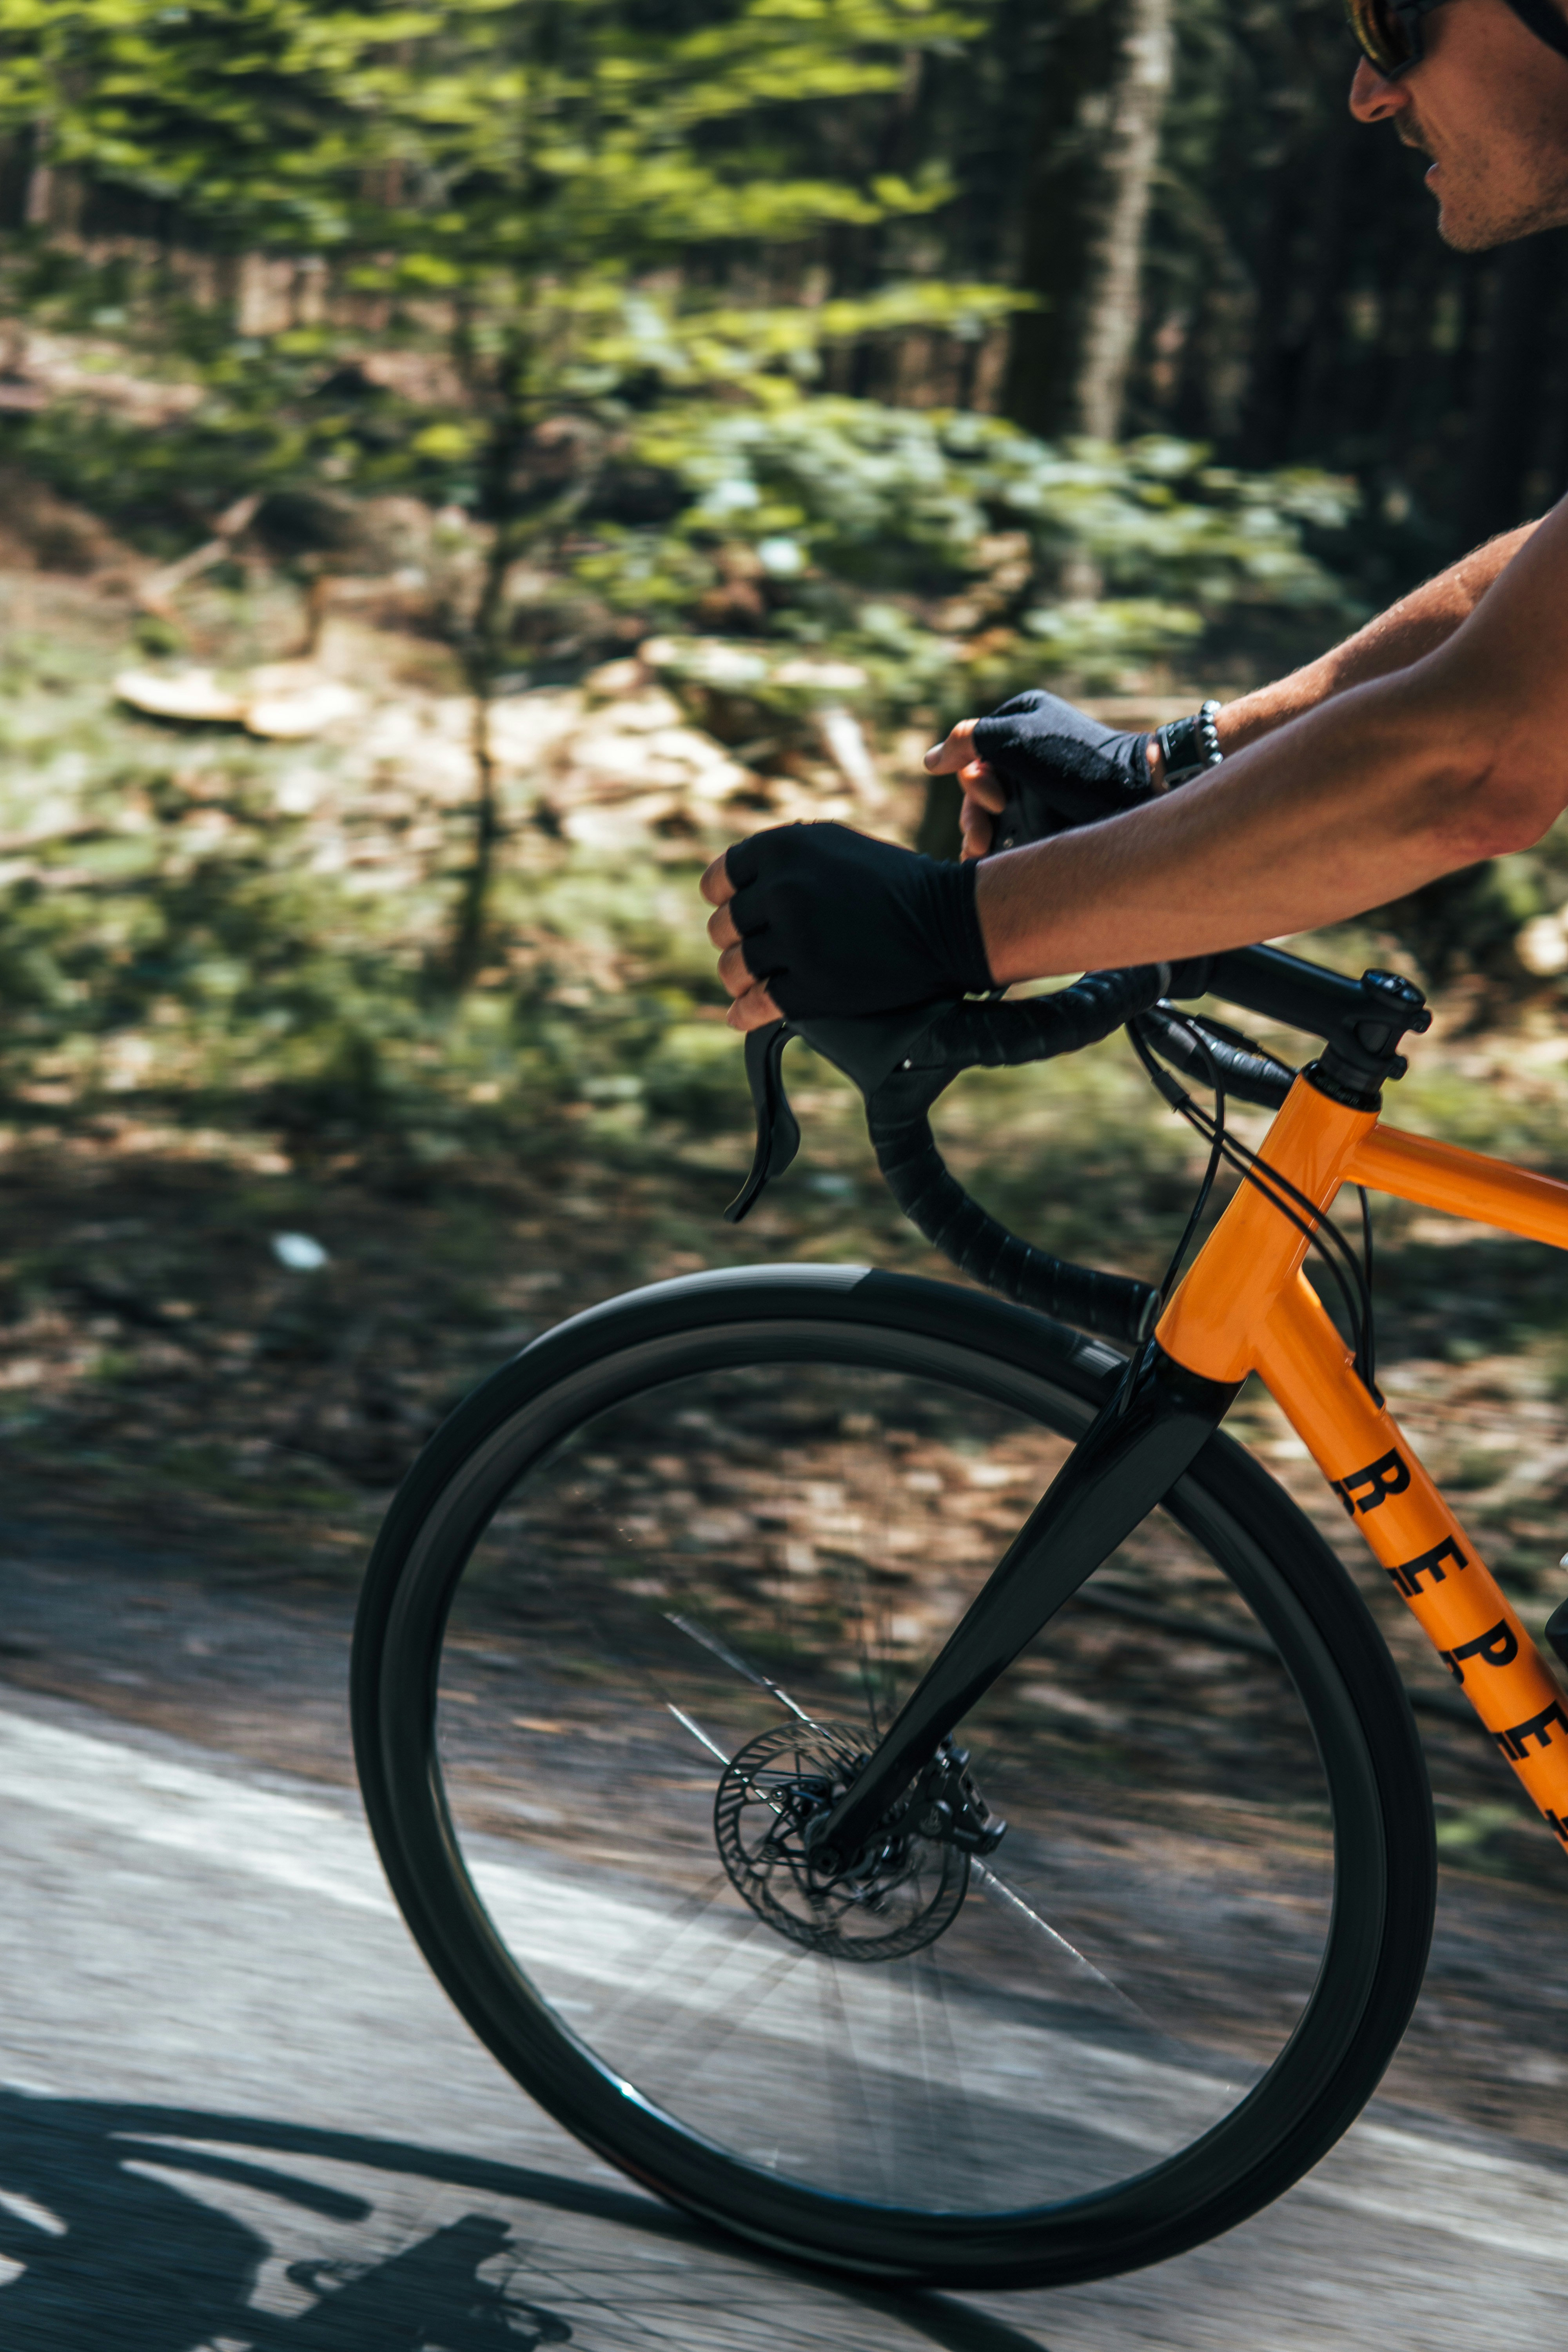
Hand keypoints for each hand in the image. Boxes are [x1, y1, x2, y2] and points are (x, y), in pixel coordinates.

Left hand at [700, 822, 992, 1030]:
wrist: (949, 922)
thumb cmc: (896, 884)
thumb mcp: (836, 848)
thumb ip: (786, 859)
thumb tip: (735, 884)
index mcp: (784, 849)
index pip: (719, 880)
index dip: (722, 899)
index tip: (733, 911)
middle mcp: (783, 890)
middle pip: (722, 927)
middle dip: (734, 940)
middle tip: (752, 949)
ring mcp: (796, 942)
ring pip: (733, 968)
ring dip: (739, 978)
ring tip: (751, 982)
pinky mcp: (811, 988)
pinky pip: (755, 1006)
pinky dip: (744, 1013)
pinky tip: (741, 1015)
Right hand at [924, 690, 1166, 856]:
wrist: (1132, 793)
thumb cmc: (1074, 763)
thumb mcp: (1015, 738)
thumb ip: (968, 740)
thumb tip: (930, 761)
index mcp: (1018, 720)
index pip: (970, 750)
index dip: (972, 779)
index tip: (996, 800)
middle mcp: (1025, 750)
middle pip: (976, 785)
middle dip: (974, 815)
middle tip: (983, 840)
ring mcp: (1037, 784)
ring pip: (988, 812)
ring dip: (977, 835)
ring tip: (980, 858)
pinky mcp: (1048, 814)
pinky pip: (1009, 829)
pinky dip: (996, 848)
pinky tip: (991, 866)